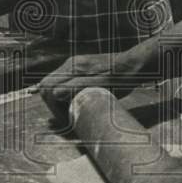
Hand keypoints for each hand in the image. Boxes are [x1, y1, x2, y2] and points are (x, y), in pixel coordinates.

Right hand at [37, 44, 155, 119]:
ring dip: (58, 100)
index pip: (47, 87)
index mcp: (73, 67)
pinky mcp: (80, 68)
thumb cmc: (120, 78)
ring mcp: (74, 65)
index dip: (53, 106)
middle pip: (47, 85)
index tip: (66, 119)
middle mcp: (70, 64)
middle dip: (52, 104)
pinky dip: (65, 95)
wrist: (134, 65)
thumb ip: (76, 88)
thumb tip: (54, 95)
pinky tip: (77, 102)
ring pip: (54, 84)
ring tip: (72, 111)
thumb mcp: (100, 86)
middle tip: (67, 118)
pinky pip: (64, 82)